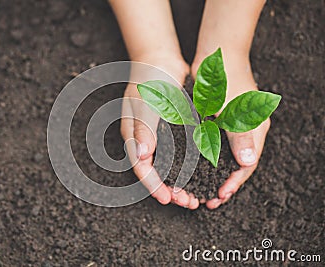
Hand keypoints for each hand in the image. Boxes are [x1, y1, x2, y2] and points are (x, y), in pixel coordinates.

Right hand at [121, 56, 199, 209]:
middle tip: (187, 202)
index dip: (153, 185)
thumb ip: (143, 128)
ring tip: (195, 196)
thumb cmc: (148, 79)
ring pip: (169, 167)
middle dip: (169, 190)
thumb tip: (142, 156)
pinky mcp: (173, 131)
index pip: (141, 167)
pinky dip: (189, 168)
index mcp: (134, 136)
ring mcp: (159, 137)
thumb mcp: (144, 102)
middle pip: (156, 172)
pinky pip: (180, 155)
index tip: (167, 199)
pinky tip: (201, 176)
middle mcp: (146, 140)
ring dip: (181, 183)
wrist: (160, 60)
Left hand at [192, 55, 270, 208]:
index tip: (220, 196)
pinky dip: (206, 160)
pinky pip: (214, 146)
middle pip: (237, 165)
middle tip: (209, 201)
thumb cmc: (226, 78)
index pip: (247, 164)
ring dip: (214, 175)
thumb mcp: (232, 107)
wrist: (217, 53)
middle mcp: (245, 131)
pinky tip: (195, 170)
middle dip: (224, 184)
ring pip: (225, 158)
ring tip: (202, 191)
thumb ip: (239, 134)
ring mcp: (232, 126)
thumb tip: (247, 162)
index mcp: (255, 129)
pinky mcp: (218, 122)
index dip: (234, 182)